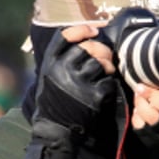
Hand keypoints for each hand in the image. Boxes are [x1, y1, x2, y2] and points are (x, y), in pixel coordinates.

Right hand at [29, 25, 117, 147]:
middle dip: (101, 50)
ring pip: (101, 63)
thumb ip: (61, 57)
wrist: (56, 129)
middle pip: (89, 47)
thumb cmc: (55, 100)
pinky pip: (108, 81)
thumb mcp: (49, 75)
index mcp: (51, 63)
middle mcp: (63, 70)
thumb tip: (87, 36)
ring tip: (104, 74)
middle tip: (105, 57)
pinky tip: (102, 90)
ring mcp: (79, 83)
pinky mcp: (94, 96)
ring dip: (107, 67)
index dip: (82, 29)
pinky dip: (108, 84)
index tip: (95, 31)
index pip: (66, 36)